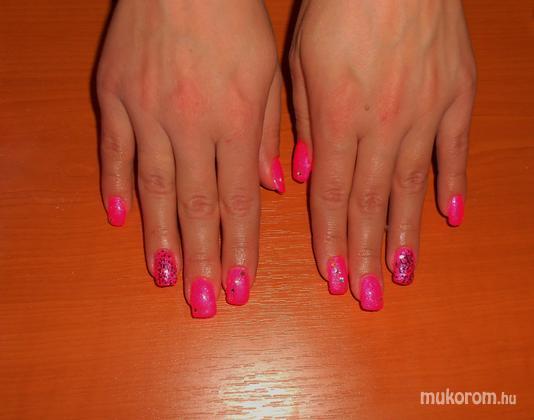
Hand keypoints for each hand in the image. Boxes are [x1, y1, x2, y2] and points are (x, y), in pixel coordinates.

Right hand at [97, 0, 282, 316]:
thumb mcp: (269, 71)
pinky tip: (120, 219)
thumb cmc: (235, 18)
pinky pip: (114, 150)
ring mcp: (147, 110)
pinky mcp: (114, 95)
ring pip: (153, 188)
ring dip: (160, 237)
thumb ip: (271, 133)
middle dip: (202, 259)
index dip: (239, 249)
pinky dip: (116, 186)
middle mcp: (192, 123)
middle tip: (203, 303)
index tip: (239, 289)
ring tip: (166, 277)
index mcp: (237, 119)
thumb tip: (273, 188)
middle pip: (196, 205)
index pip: (238, 200)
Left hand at [290, 0, 475, 309]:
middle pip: (371, 204)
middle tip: (368, 296)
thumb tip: (300, 178)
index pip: (332, 197)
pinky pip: (455, 151)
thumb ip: (301, 125)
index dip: (331, 242)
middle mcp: (383, 123)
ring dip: (404, 235)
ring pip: (412, 188)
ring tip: (401, 274)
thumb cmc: (338, 5)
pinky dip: (453, 186)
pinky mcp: (457, 95)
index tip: (332, 278)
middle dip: (366, 254)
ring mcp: (426, 112)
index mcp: (338, 116)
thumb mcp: (299, 61)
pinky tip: (451, 219)